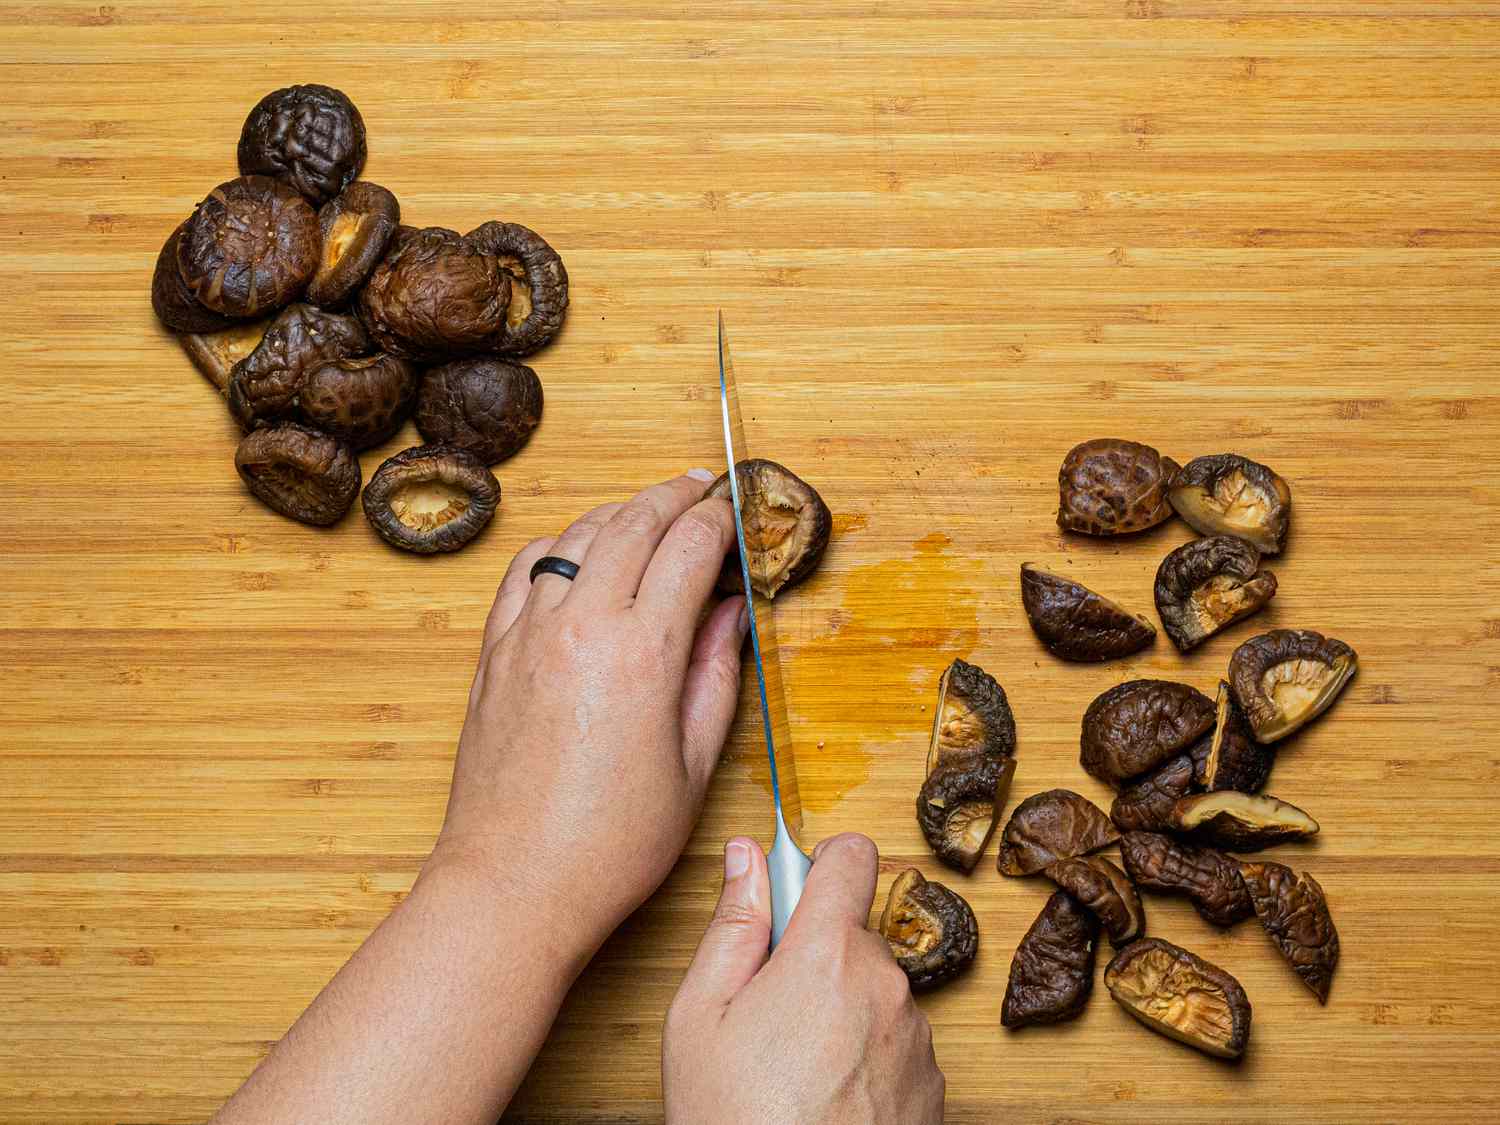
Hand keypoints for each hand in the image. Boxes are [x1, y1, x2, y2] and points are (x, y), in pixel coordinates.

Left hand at [429, 469, 746, 955]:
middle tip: (699, 486)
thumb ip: (716, 674)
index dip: (719, 521)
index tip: (736, 513)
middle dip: (673, 496)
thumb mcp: (693, 765)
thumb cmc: (609, 843)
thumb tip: (731, 613)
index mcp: (642, 653)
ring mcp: (528, 634)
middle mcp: (581, 626)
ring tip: (648, 509)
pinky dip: (559, 544)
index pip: (689, 549)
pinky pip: (525, 570)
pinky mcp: (494, 653)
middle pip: (632, 523)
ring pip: (576, 535)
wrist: (513, 883)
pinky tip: (578, 549)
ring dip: (618, 511)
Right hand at [663, 834, 945, 1124]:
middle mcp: (886, 987)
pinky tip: (826, 1100)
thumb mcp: (699, 1016)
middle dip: (814, 958)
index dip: (820, 862)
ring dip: (842, 1012)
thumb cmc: (732, 1122)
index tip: (795, 887)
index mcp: (827, 956)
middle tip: (767, 1014)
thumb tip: (746, 855)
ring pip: (875, 993)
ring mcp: (917, 1040)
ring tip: (793, 1071)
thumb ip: (731, 924)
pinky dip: (866, 1058)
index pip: (850, 857)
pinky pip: (897, 1043)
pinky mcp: (933, 1088)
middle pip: (853, 936)